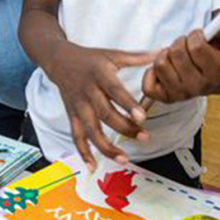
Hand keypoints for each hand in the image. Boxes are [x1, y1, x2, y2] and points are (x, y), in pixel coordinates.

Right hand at [47, 42, 156, 170]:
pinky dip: (83, 152)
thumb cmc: (89, 58)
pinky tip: (93, 166)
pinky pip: (76, 136)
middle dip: (125, 128)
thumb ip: (136, 57)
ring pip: (90, 130)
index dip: (128, 105)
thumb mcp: (112, 54)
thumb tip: (161, 53)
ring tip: (123, 159)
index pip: (115, 92)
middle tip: (144, 137)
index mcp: (100, 75)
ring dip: (105, 147)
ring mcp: (78, 106)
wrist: (59, 60)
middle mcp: (88, 92)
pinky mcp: (71, 115)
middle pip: (105, 114)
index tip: (141, 117)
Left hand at [142, 16, 219, 102]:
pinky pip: (148, 85)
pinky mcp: (166, 98)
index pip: (196, 46)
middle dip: (180, 43)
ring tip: (178, 56)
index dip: (195, 35)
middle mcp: (198, 87)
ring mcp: (181, 94)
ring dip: (166, 54)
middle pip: (176, 53)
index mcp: (216, 73)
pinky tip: (167, 68)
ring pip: (160, 64)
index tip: (200, 36)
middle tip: (188, 46)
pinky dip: (152, 73)